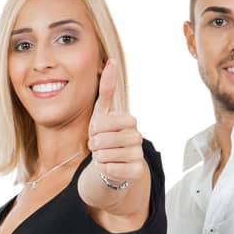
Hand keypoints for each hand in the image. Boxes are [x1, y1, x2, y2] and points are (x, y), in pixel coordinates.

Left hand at [87, 58, 145, 187]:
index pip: (105, 123)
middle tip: (98, 147)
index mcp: (130, 122)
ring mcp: (138, 155)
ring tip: (103, 156)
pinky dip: (104, 169)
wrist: (109, 165)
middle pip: (105, 140)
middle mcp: (137, 137)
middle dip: (95, 145)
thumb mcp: (102, 113)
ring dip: (99, 157)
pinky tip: (108, 167)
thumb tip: (111, 61)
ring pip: (107, 155)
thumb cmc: (105, 137)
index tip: (97, 133)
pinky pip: (112, 169)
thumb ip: (107, 89)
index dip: (96, 130)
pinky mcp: (135, 172)